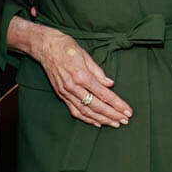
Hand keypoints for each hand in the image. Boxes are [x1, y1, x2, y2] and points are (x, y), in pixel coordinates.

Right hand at [7, 15, 131, 127]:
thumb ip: (98, 72)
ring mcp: (66, 92)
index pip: (103, 94)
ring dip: (101, 120)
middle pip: (96, 106)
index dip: (117, 104)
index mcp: (81, 75)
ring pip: (86, 112)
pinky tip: (97, 123)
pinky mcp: (61, 94)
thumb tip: (110, 84)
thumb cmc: (66, 47)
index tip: (127, 111)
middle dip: (112, 115)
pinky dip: (87, 118)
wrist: (45, 47)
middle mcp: (73, 87)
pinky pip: (75, 111)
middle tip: (124, 120)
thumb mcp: (86, 55)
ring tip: (114, 124)